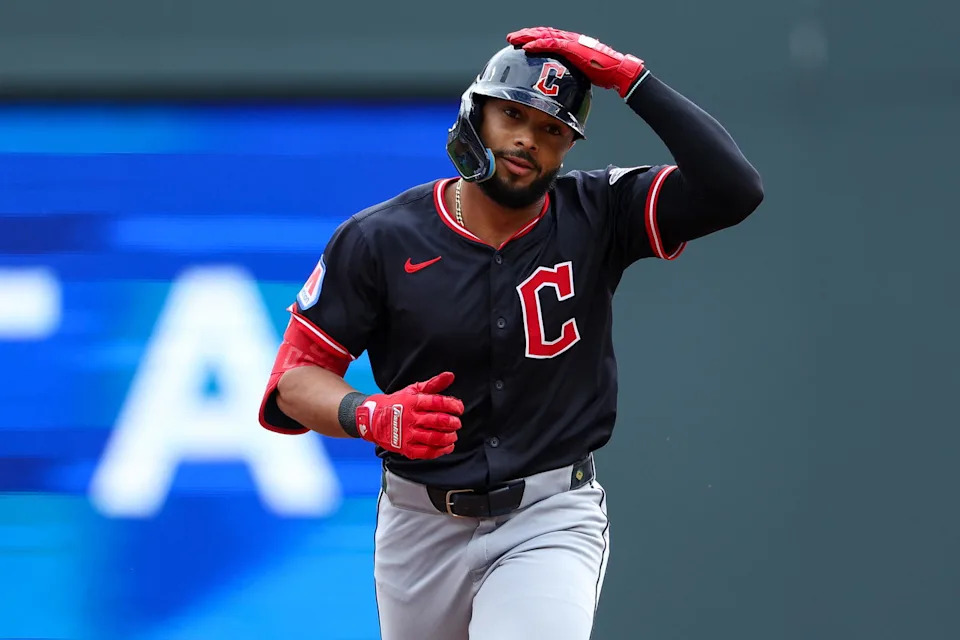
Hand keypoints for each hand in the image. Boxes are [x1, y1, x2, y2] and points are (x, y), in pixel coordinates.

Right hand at [356, 371, 463, 458]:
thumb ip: (433, 384)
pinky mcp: (406, 448)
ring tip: (453, 435)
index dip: (452, 405)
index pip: (437, 402)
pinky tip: (447, 446)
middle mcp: (410, 418)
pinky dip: (440, 451)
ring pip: (434, 438)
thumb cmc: (396, 403)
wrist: (372, 419)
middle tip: (457, 422)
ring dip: (449, 437)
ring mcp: (408, 434)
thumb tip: (450, 375)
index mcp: (413, 402)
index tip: (459, 408)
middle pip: (438, 421)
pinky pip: (427, 452)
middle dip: (453, 422)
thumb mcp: (413, 390)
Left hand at [507, 27, 644, 97]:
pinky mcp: (573, 47)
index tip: (522, 43)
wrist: (618, 71)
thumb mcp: (583, 72)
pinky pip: (551, 44)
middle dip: (526, 35)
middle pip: (543, 34)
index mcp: (572, 44)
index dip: (534, 39)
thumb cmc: (605, 73)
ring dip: (527, 37)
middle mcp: (570, 39)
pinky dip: (538, 45)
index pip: (549, 38)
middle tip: (512, 39)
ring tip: (514, 40)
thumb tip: (563, 83)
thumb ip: (572, 72)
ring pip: (544, 36)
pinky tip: (528, 47)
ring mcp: (571, 42)